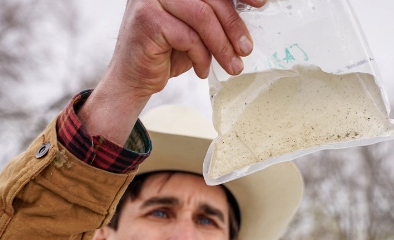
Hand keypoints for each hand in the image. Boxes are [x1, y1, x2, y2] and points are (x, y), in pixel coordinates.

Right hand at [80, 0, 266, 144]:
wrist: (133, 79)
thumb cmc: (166, 53)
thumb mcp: (196, 30)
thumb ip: (214, 17)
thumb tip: (250, 11)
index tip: (260, 3)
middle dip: (233, 26)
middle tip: (245, 48)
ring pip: (202, 17)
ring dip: (222, 46)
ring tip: (232, 65)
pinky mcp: (148, 20)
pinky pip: (189, 37)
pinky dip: (201, 57)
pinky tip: (202, 70)